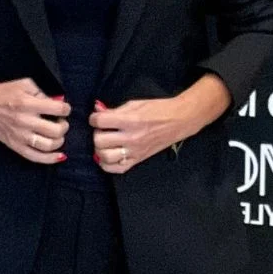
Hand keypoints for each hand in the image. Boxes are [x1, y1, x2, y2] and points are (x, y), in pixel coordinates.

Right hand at [0, 77, 70, 163]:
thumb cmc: (4, 93)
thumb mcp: (24, 84)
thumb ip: (42, 91)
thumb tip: (58, 101)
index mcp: (27, 103)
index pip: (57, 109)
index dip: (65, 109)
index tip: (64, 108)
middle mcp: (24, 121)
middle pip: (56, 130)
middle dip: (64, 125)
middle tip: (61, 121)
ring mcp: (20, 136)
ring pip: (49, 145)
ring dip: (60, 140)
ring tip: (57, 134)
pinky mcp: (15, 146)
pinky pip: (36, 157)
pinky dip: (50, 159)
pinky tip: (59, 155)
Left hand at [90, 75, 231, 173]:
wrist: (178, 120)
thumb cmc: (158, 109)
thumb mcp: (134, 104)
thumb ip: (114, 110)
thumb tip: (97, 111)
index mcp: (130, 120)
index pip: (100, 122)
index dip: (94, 118)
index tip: (97, 118)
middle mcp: (131, 138)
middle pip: (99, 141)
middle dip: (96, 134)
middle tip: (103, 130)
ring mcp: (135, 151)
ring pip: (105, 157)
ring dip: (100, 149)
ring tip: (105, 143)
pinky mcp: (138, 160)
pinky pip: (116, 169)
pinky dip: (108, 164)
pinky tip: (109, 155)